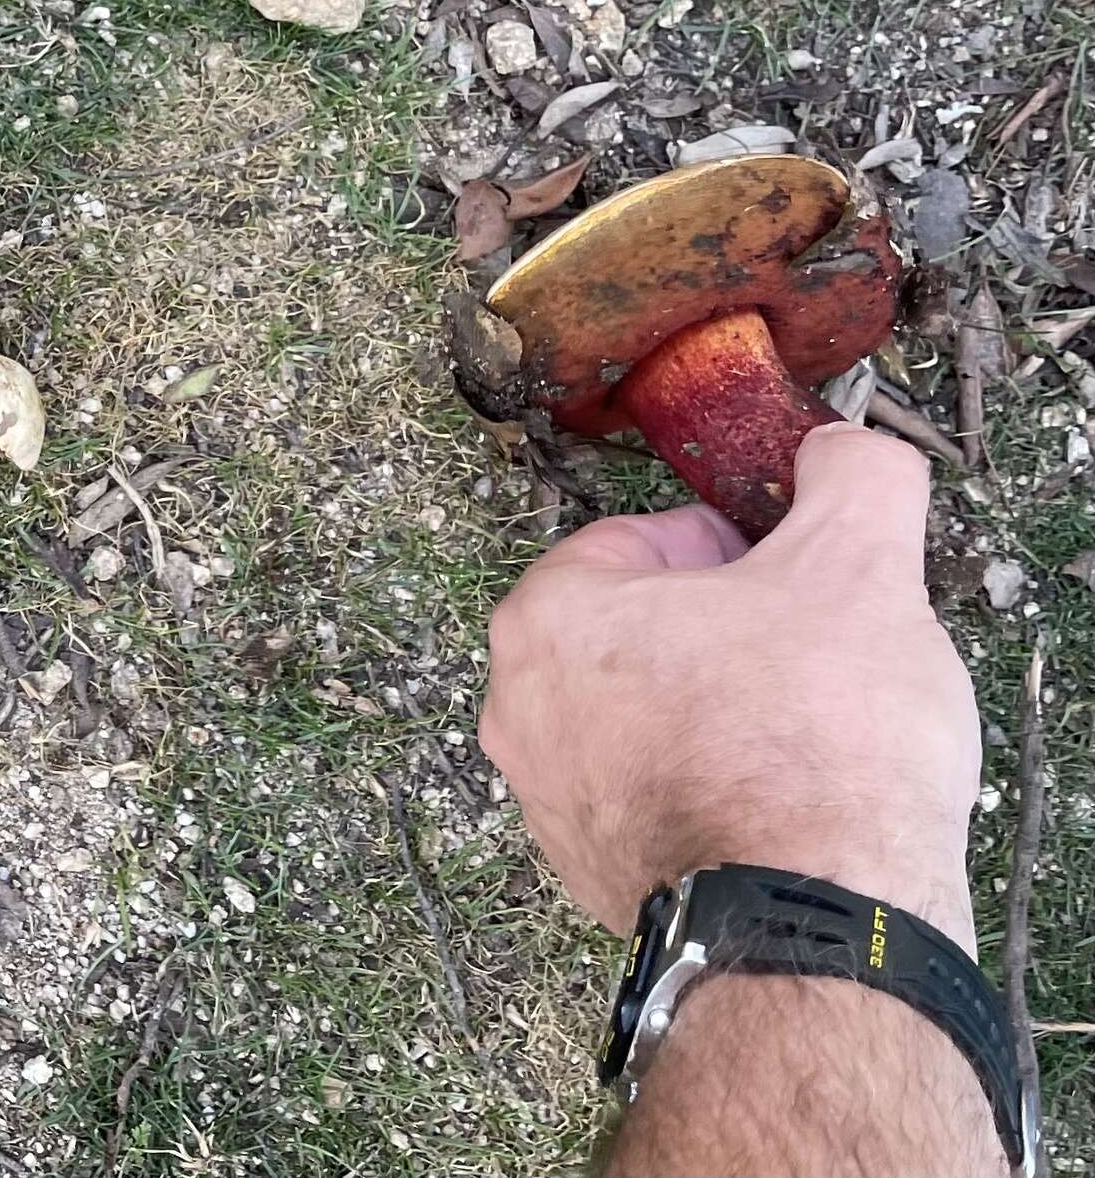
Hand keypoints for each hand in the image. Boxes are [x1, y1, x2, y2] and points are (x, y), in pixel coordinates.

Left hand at [479, 424, 979, 949]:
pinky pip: (649, 793)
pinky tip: (775, 798)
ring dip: (711, 707)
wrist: (811, 920)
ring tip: (797, 726)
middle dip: (716, 629)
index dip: (725, 548)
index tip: (783, 572)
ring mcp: (545, 798)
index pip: (635, 541)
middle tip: (801, 647)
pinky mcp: (586, 868)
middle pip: (632, 630)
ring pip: (640, 714)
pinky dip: (704, 785)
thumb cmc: (812, 742)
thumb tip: (841, 454)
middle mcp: (518, 709)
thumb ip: (850, 479)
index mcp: (548, 618)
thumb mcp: (857, 562)